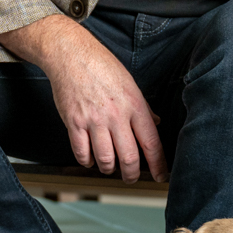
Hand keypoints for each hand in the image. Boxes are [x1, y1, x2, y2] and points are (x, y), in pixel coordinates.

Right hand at [0, 15, 166, 182]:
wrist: (71, 54)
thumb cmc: (101, 66)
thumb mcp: (130, 83)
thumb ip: (143, 107)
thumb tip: (156, 123)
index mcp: (134, 105)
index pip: (151, 142)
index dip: (159, 164)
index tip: (161, 175)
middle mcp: (116, 115)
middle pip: (129, 158)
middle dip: (132, 174)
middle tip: (131, 177)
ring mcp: (94, 120)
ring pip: (106, 160)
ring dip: (109, 169)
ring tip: (110, 168)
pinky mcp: (74, 123)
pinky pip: (82, 153)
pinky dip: (87, 161)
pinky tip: (90, 159)